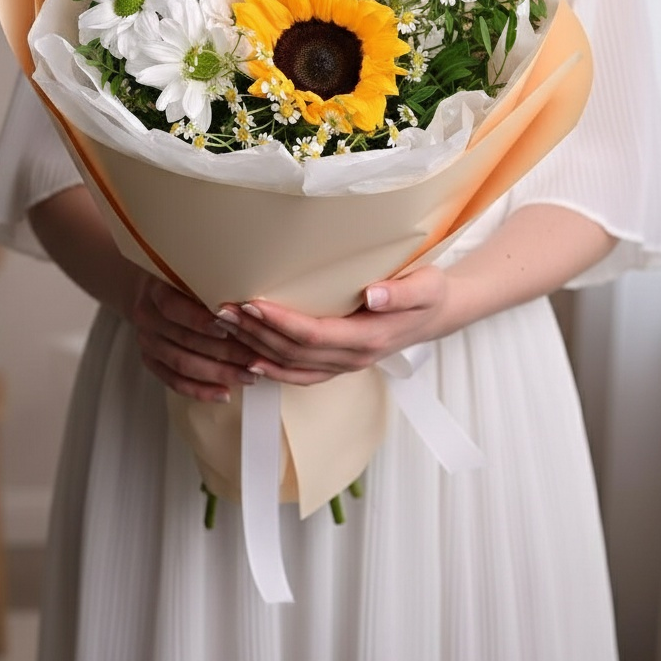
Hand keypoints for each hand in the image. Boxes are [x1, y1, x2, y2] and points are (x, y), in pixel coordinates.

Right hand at [130, 273, 259, 402]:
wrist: (147, 294)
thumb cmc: (178, 282)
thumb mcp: (189, 275)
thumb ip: (210, 287)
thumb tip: (248, 304)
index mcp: (155, 291)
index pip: (173, 307)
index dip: (199, 320)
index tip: (228, 327)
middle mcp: (147, 318)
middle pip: (184, 340)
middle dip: (223, 351)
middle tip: (253, 359)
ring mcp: (147, 343)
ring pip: (182, 363)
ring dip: (218, 373)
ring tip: (247, 377)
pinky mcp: (151, 362)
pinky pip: (175, 382)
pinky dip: (200, 390)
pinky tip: (224, 393)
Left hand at [216, 266, 456, 385]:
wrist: (437, 314)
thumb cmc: (429, 292)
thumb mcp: (426, 285)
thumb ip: (401, 293)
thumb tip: (372, 295)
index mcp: (369, 338)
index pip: (314, 334)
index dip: (280, 322)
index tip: (253, 304)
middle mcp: (353, 358)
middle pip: (294, 352)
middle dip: (256, 332)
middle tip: (223, 310)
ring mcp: (344, 365)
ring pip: (292, 365)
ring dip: (255, 348)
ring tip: (225, 327)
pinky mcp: (338, 364)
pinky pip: (300, 374)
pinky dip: (273, 369)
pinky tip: (249, 358)